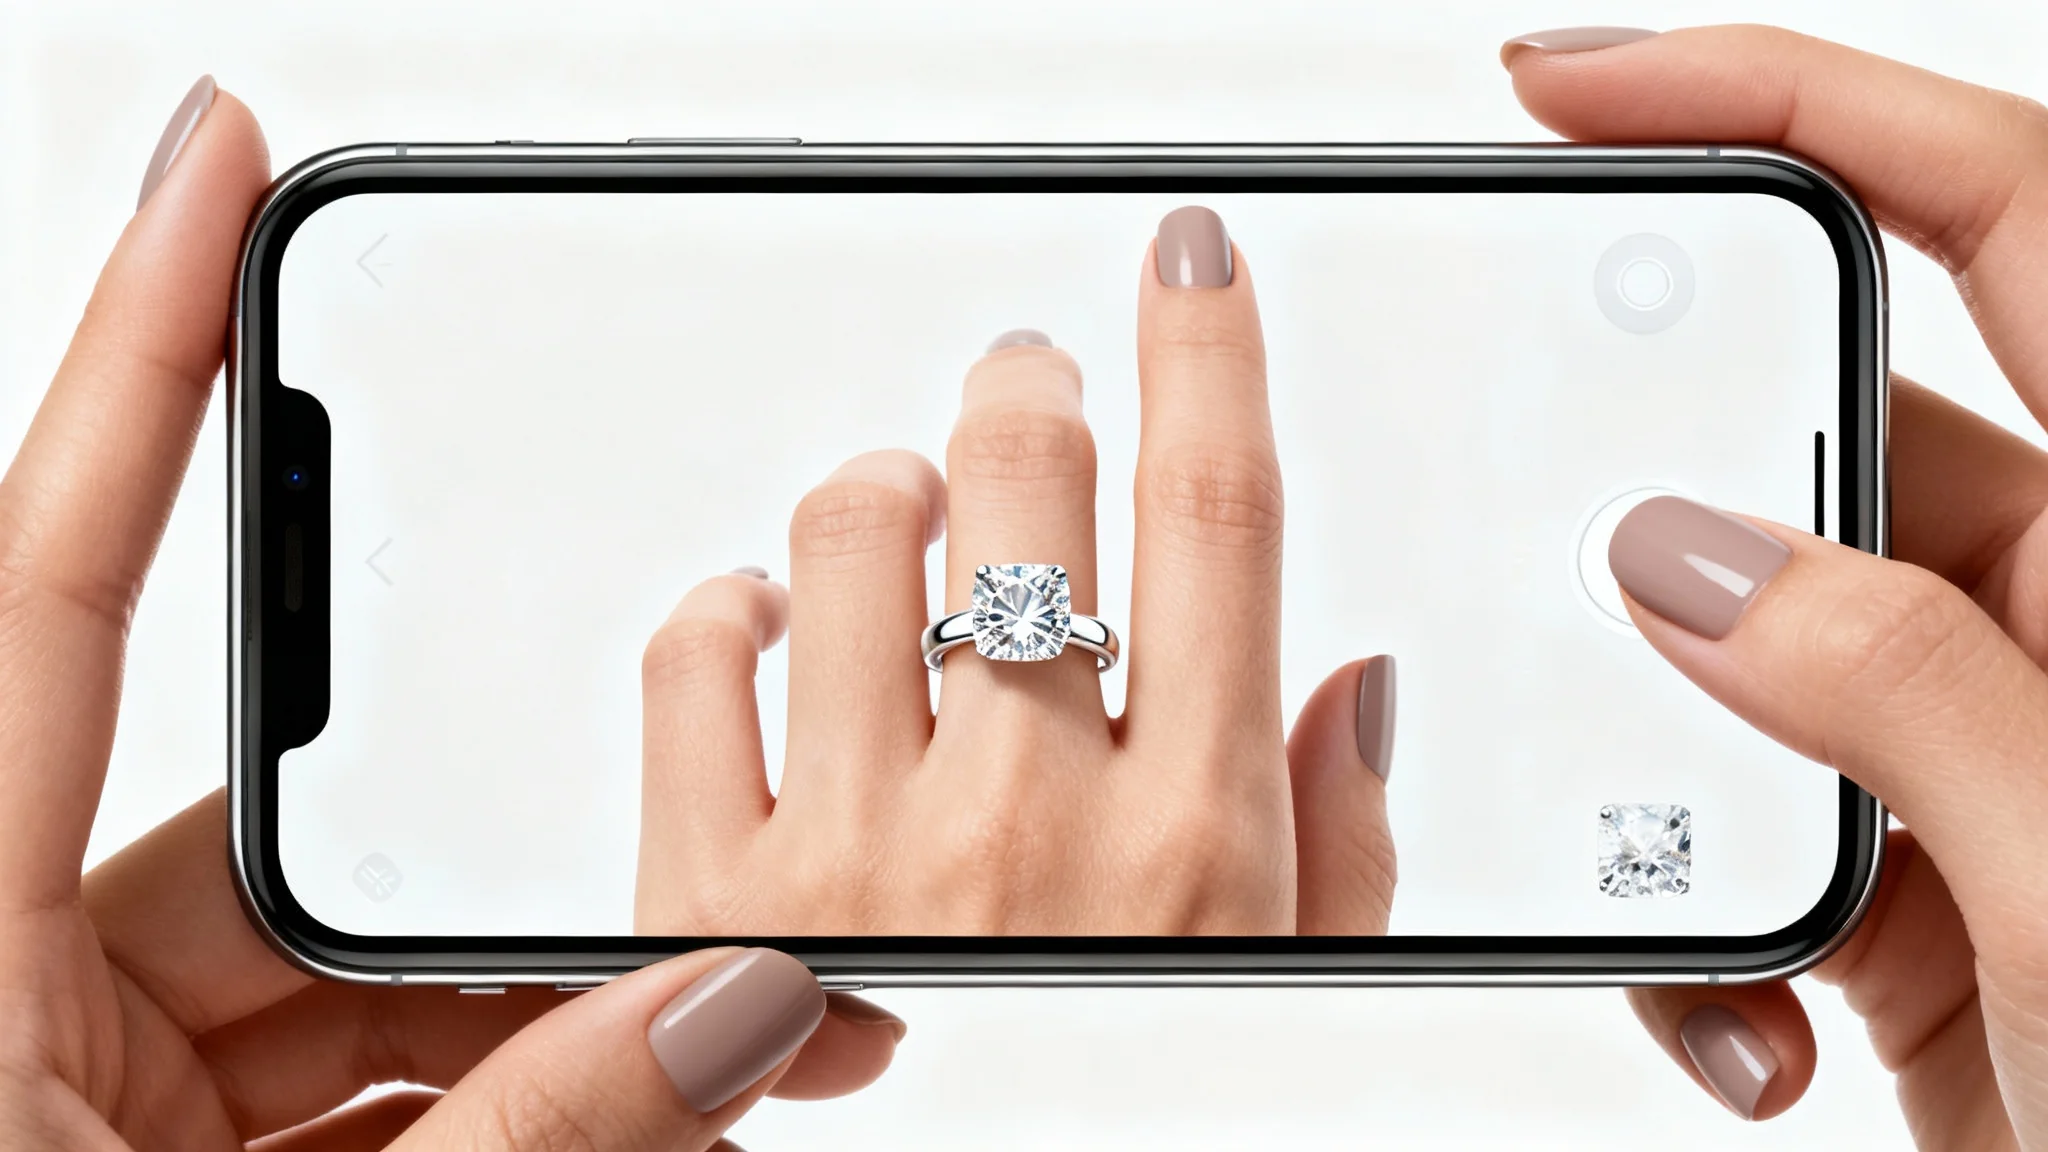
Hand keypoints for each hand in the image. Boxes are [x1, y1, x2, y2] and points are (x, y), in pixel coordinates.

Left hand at [0, 78, 902, 1148]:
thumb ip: (525, 1147)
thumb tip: (745, 1011)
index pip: (54, 571)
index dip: (133, 347)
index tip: (207, 168)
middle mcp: (1, 1003)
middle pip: (297, 869)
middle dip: (535, 907)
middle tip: (740, 926)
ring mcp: (77, 1096)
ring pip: (360, 1011)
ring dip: (555, 1044)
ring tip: (745, 1065)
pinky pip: (355, 1105)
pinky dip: (502, 1117)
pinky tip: (647, 1123)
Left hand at [634, 211, 1398, 935]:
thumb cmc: (1130, 1134)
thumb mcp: (1285, 1003)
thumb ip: (1338, 849)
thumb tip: (1354, 686)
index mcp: (1188, 852)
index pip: (1212, 516)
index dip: (1206, 352)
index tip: (1191, 269)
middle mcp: (1021, 834)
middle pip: (1024, 481)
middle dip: (1027, 388)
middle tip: (1026, 385)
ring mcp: (851, 860)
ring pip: (852, 538)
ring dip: (890, 483)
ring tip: (912, 499)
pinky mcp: (705, 901)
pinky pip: (692, 664)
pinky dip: (726, 605)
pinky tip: (768, 614)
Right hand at [1505, 25, 2047, 1143]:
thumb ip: (1901, 690)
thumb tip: (1690, 559)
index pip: (2001, 218)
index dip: (1794, 104)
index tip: (1584, 85)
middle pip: (1823, 450)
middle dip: (1665, 500)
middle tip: (1536, 519)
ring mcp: (1982, 748)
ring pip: (1741, 666)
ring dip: (1666, 777)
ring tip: (1680, 890)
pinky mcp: (1913, 881)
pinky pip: (1739, 828)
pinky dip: (1687, 917)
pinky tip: (1733, 1014)